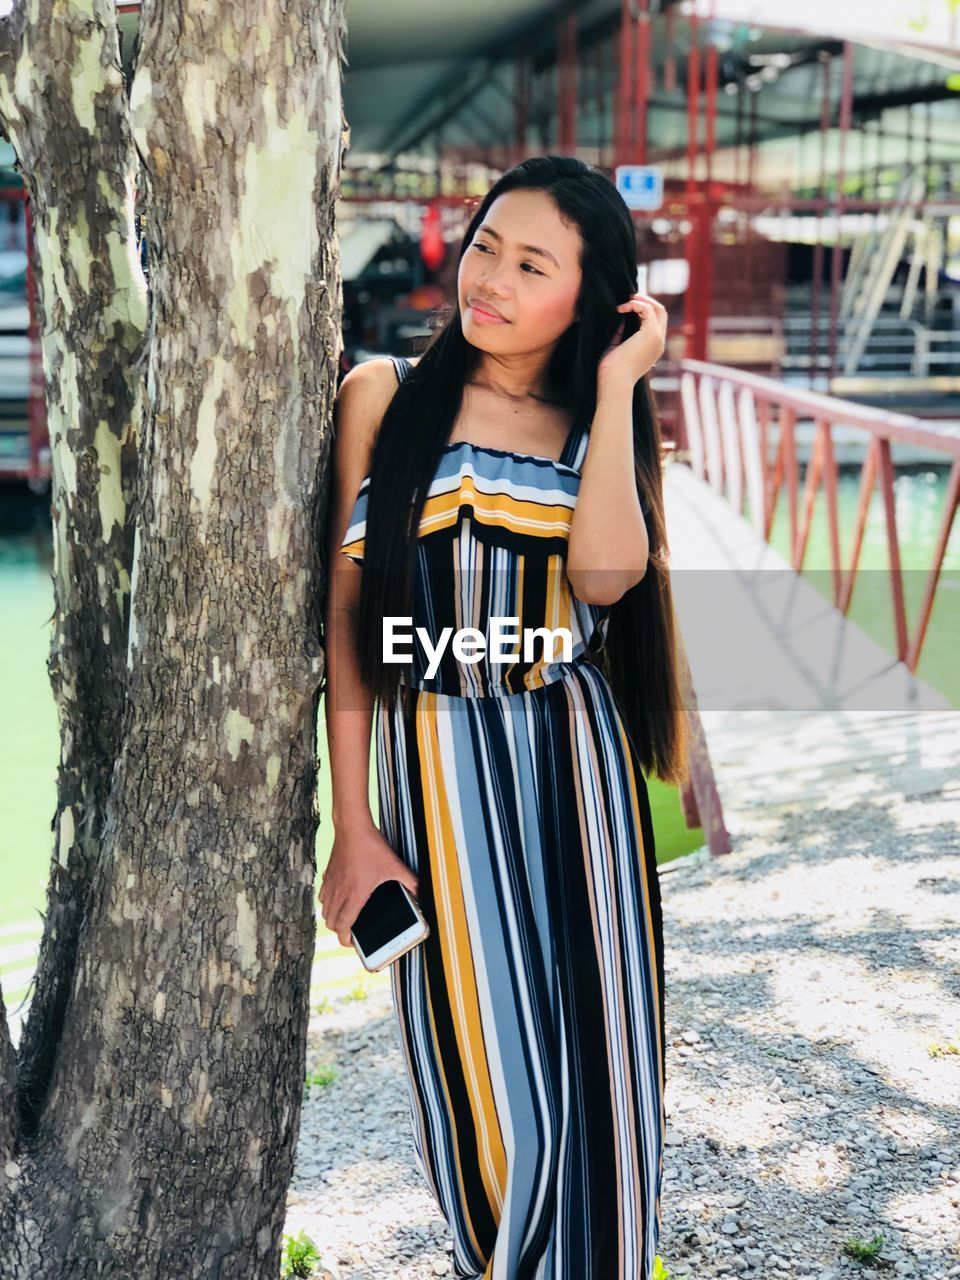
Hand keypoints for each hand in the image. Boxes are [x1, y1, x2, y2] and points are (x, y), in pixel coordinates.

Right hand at [318, 821, 419, 947]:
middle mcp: (339, 892)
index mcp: (355, 895)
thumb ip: (409, 881)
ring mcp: (331, 883)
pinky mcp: (327, 874)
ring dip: (333, 918)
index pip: (343, 926)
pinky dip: (328, 902)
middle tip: (351, 932)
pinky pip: (323, 896)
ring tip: (345, 917)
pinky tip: (339, 898)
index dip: (346, 940)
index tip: (352, 943)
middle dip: (340, 931)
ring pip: (325, 911)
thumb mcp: (395, 865)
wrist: (352, 827)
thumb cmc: (372, 846)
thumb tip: (420, 892)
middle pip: (331, 923)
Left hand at [597, 291, 667, 386]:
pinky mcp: (651, 334)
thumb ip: (622, 332)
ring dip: (642, 300)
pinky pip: (648, 310)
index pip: (656, 323)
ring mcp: (657, 338)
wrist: (614, 382)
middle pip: (662, 313)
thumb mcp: (617, 347)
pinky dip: (636, 304)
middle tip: (630, 298)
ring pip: (659, 309)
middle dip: (647, 302)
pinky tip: (622, 308)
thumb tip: (621, 317)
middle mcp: (659, 343)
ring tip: (626, 300)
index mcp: (653, 348)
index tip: (628, 308)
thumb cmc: (612, 371)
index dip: (644, 311)